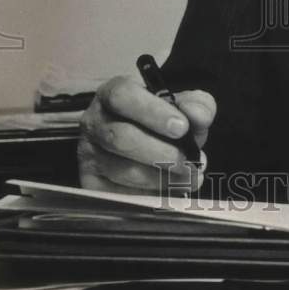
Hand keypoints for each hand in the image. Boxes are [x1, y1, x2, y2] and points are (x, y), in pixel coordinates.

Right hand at [78, 75, 215, 193]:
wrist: (147, 144)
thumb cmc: (162, 122)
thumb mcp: (181, 107)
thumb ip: (195, 104)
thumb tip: (198, 116)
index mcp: (112, 94)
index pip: (122, 96)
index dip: (152, 112)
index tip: (182, 127)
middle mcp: (94, 122)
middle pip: (120, 137)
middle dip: (160, 152)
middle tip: (190, 160)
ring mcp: (90, 155)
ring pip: (121, 169)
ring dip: (161, 177)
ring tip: (189, 176)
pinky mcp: (92, 184)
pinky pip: (119, 194)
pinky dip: (150, 195)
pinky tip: (171, 191)